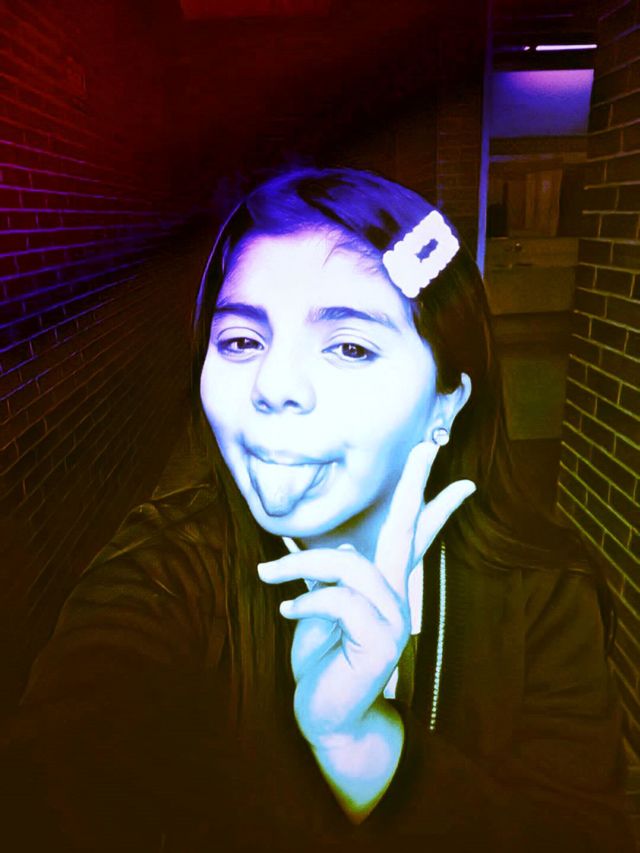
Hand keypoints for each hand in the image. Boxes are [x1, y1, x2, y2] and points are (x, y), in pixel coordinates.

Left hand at [257, 441, 475, 746]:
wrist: (328, 719)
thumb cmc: (323, 662)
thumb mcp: (320, 611)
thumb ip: (330, 580)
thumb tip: (334, 548)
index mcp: (384, 588)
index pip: (414, 540)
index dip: (434, 508)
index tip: (461, 482)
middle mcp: (397, 598)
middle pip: (407, 532)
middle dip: (415, 488)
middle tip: (429, 449)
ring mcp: (394, 620)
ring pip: (350, 566)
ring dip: (301, 566)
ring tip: (267, 573)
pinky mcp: (380, 641)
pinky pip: (338, 601)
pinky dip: (304, 602)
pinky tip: (285, 612)